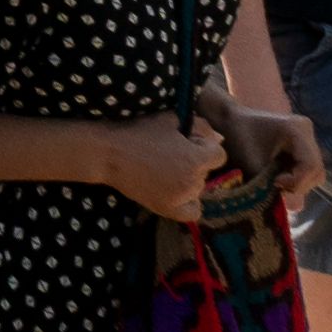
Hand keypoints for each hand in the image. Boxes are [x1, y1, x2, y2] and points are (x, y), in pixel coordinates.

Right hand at [102, 119, 223, 227]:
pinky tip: (179, 192)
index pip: (219, 155)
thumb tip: (220, 138)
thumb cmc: (141, 132)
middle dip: (196, 160)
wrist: (110, 154)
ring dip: (190, 178)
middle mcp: (193, 182)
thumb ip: (201, 127)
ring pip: (199, 188)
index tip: (186, 141)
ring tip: (166, 169)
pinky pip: (193, 212)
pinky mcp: (168, 210)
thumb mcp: (173, 120)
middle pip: (207, 171)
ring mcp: (181, 198)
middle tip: (171, 153)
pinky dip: (190, 202)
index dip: (204, 145)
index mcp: (197, 159)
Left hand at [224, 101, 326, 211]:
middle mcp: (306, 129)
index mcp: (297, 129)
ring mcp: (307, 135)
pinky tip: (278, 174)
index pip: (311, 165)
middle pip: (316, 170)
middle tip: (274, 185)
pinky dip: (296, 176)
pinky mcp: (304, 142)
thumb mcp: (252, 165)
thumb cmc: (239, 141)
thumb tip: (296, 208)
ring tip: (275, 180)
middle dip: (298, 184)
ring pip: (315, 171)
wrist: (231, 121)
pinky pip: (309, 167)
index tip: (275, 183)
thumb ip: (273, 187)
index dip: (296, 181)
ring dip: (298, 182)